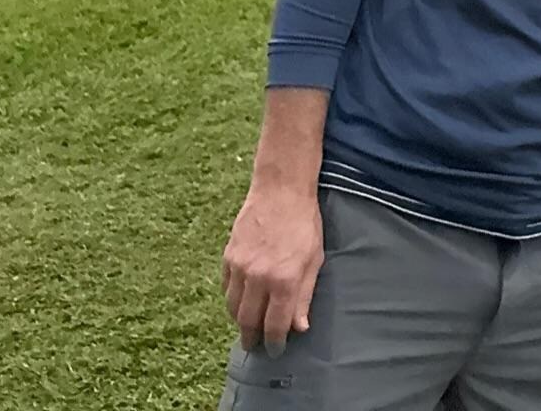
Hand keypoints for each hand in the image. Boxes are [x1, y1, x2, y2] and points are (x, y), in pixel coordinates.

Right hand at [222, 183, 323, 354]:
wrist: (281, 190)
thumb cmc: (304, 223)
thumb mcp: (314, 259)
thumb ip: (305, 295)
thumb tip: (299, 328)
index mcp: (283, 280)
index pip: (274, 324)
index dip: (274, 342)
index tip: (275, 351)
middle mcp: (258, 277)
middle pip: (248, 321)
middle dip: (251, 337)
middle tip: (254, 345)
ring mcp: (239, 267)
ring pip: (232, 307)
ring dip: (239, 321)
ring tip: (247, 326)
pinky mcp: (228, 256)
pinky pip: (225, 287)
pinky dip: (231, 298)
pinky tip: (240, 300)